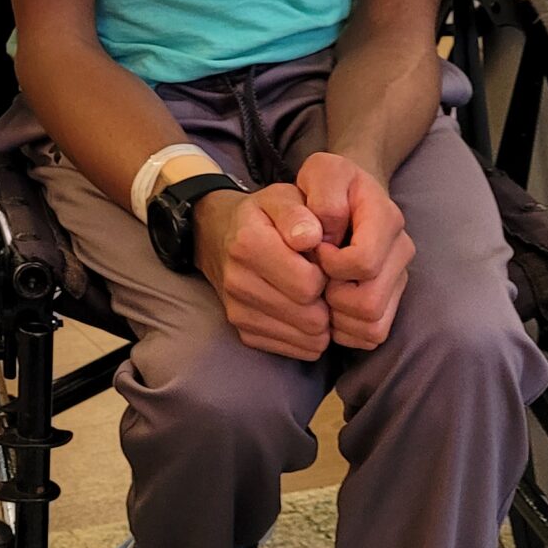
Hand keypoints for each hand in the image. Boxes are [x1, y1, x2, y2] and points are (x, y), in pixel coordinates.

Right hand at [192, 184, 328, 361]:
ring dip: (322, 321)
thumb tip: (311, 237)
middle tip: (322, 280)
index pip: (309, 284)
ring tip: (314, 295)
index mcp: (248, 245)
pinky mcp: (245, 334)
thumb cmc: (263, 217)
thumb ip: (298, 213)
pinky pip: (297, 350)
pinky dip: (309, 335)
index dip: (328, 273)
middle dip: (328, 301)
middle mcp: (238, 283)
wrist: (219, 236)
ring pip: (309, 339)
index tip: (322, 260)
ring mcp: (239, 312)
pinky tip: (303, 310)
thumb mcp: (281, 198)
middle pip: (312, 317)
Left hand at [294, 151, 414, 350]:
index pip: (364, 262)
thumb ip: (323, 193)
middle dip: (332, 296)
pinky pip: (371, 335)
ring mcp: (399, 279)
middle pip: (369, 303)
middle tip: (316, 276)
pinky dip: (345, 330)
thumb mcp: (322, 171)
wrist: (347, 196)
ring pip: (372, 325)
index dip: (331, 264)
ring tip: (321, 291)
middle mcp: (401, 252)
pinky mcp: (392, 301)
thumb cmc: (329, 185)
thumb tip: (320, 236)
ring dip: (338, 316)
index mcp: (387, 219)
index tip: (314, 249)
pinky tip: (329, 306)